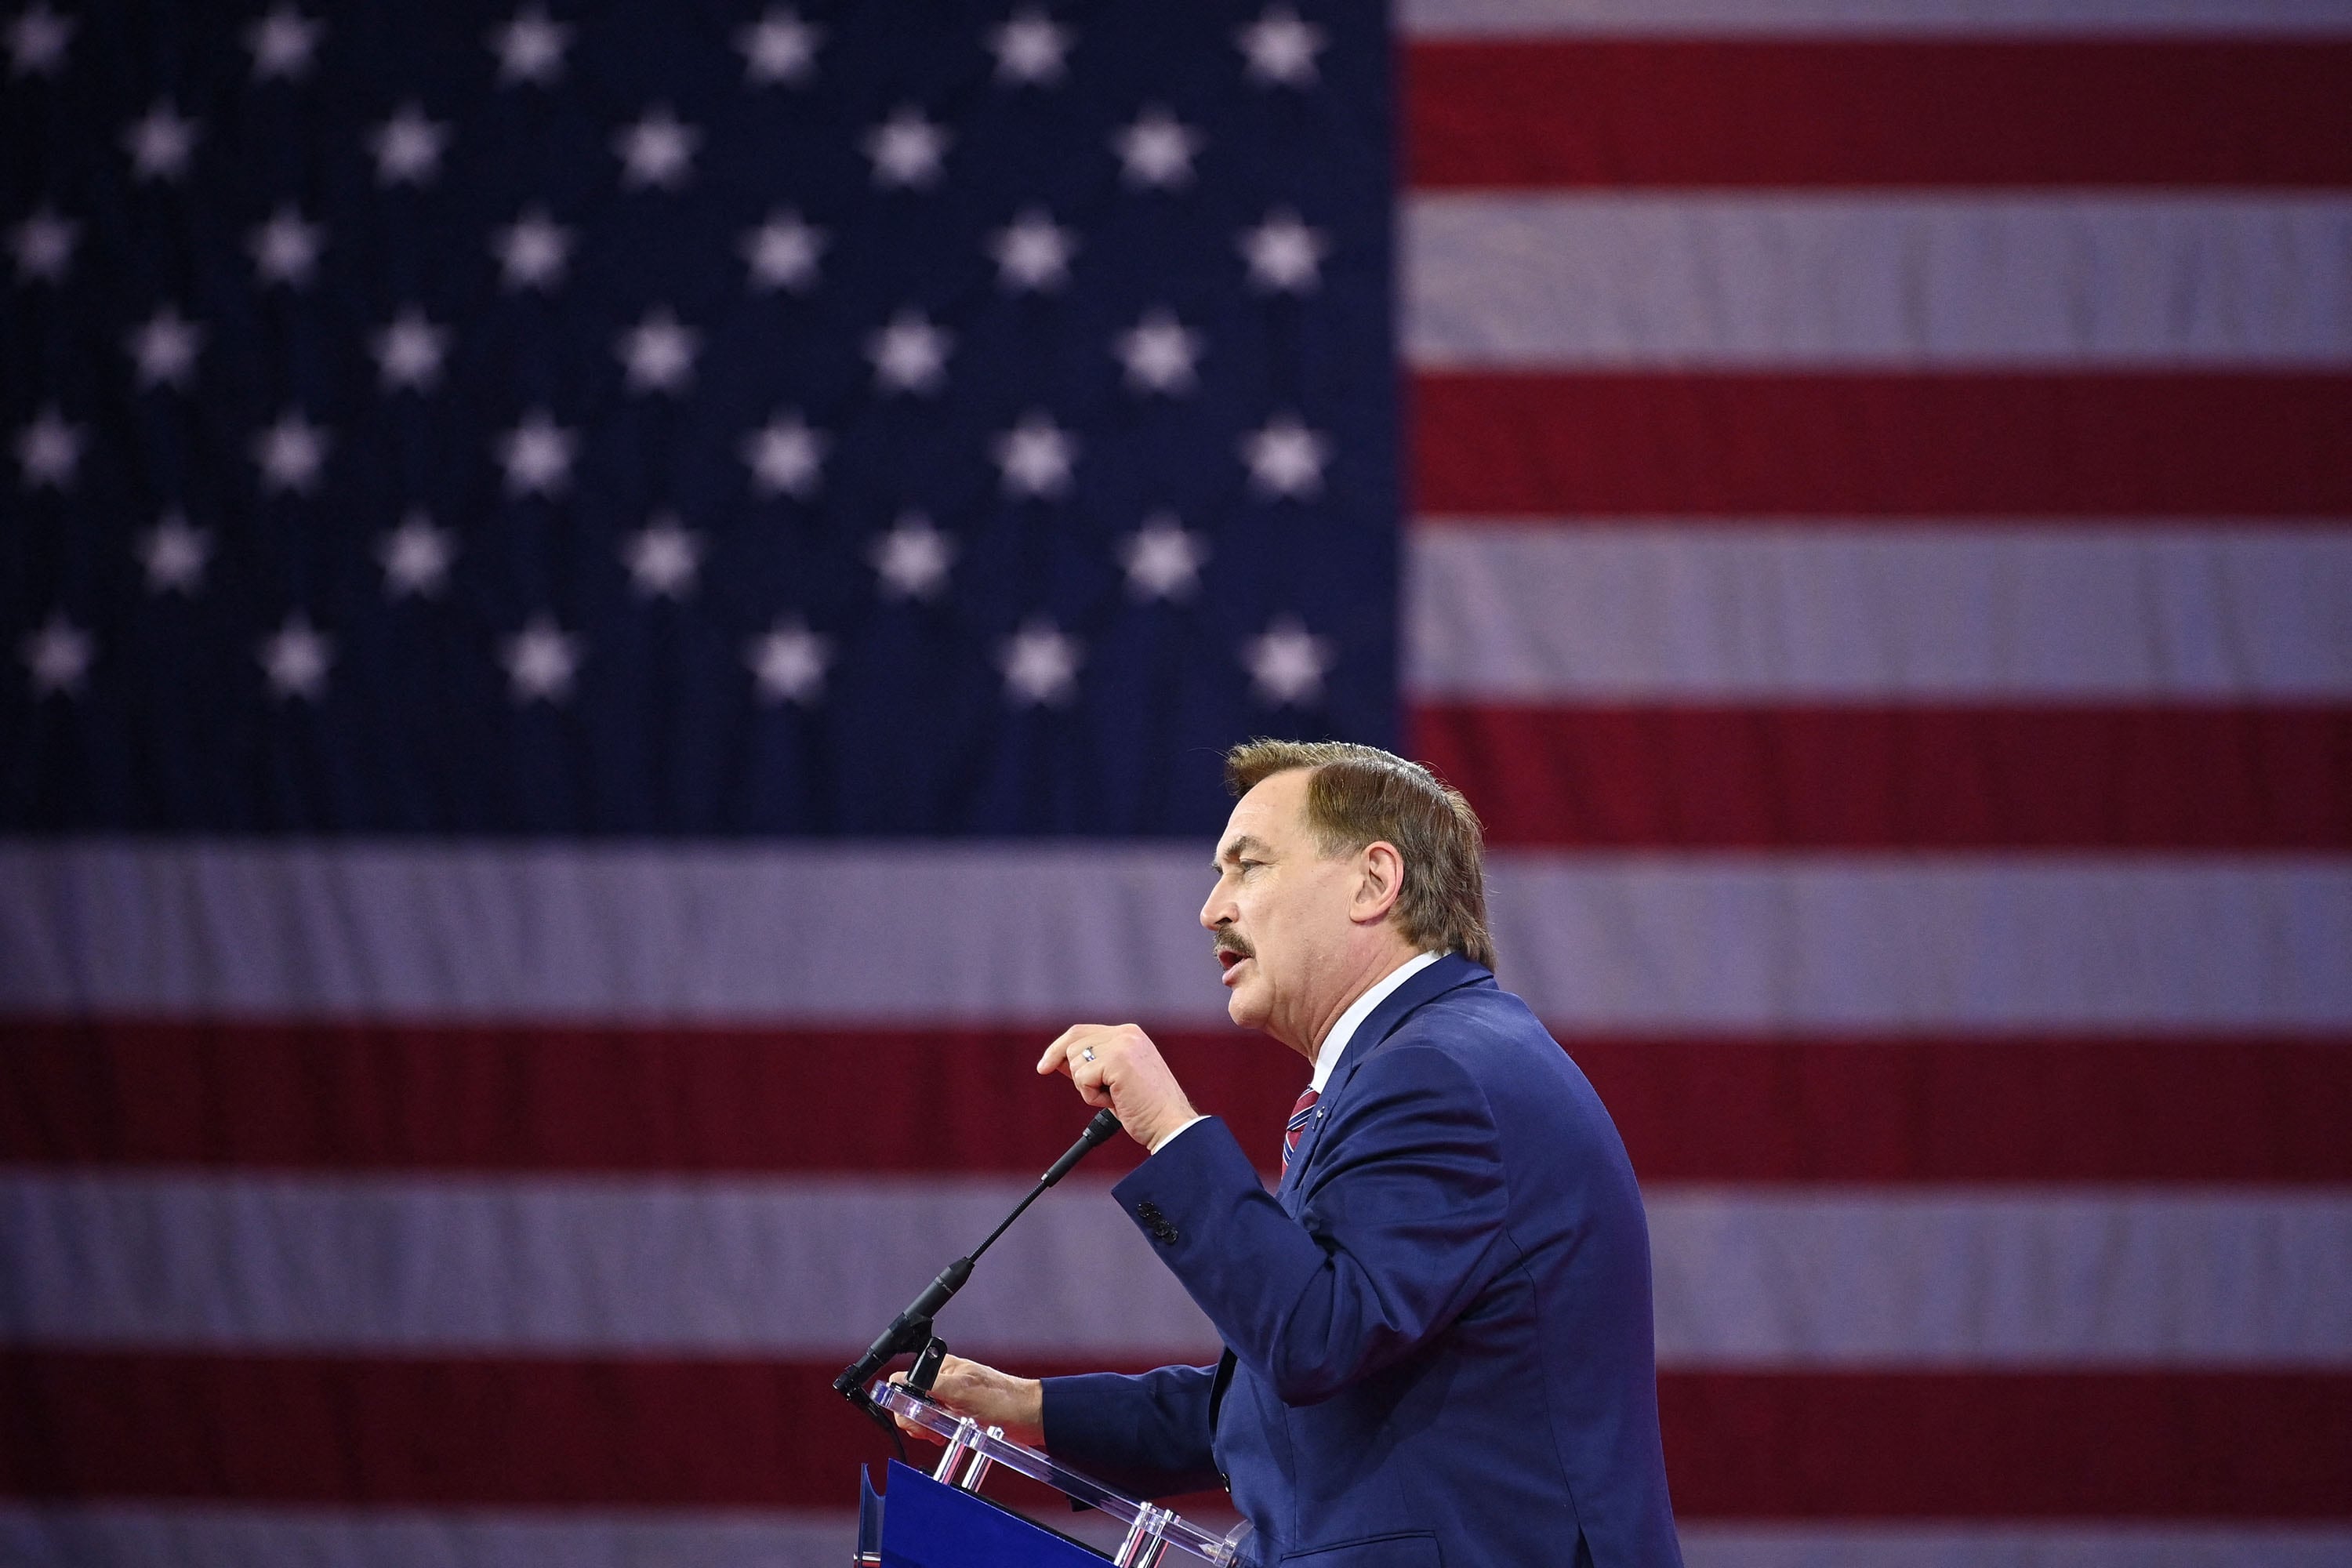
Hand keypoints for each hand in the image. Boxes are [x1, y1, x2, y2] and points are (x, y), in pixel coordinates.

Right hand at [888, 1355, 1044, 1446]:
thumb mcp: (963, 1391)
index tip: (915, 1415)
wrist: (1030, 1416)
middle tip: (932, 1429)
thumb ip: (932, 1384)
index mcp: (941, 1369)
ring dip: (927, 1429)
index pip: (904, 1381)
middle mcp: (943, 1383)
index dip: (903, 1401)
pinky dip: (938, 1434)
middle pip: (910, 1403)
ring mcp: (950, 1400)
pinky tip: (947, 1437)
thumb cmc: (1004, 1398)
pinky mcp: (957, 1415)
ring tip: (942, 1433)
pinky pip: (936, 1426)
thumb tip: (902, 1380)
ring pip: (921, 1417)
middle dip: (916, 1420)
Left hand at [1038, 1023, 1196, 1151]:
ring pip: (1075, 1062)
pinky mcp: (1118, 1060)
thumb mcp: (1115, 1081)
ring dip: (1088, 1088)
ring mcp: (1123, 1045)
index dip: (1059, 1049)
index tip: (1043, 1067)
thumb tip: (1057, 1060)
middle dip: (1076, 1074)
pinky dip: (1093, 1097)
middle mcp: (1126, 1034)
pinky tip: (1117, 1102)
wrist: (1170, 1125)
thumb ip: (1091, 1065)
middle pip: (1072, 1044)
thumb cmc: (1146, 1109)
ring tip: (1116, 1098)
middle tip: (1103, 1095)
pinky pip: (1082, 1079)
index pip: (1081, 1032)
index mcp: (1129, 1035)